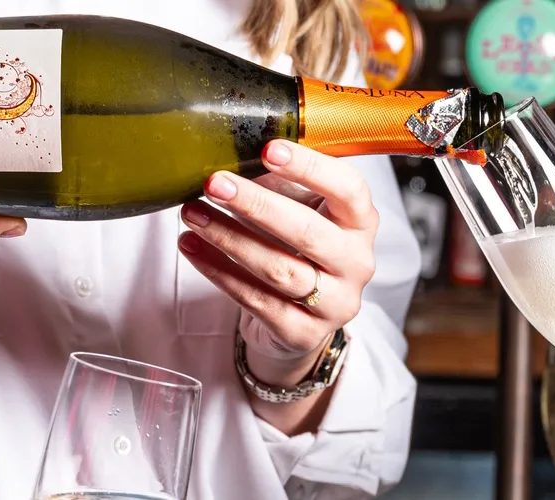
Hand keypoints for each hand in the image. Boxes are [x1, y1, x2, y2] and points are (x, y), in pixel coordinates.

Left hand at [177, 140, 377, 389]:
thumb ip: (282, 183)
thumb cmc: (300, 249)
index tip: (269, 150)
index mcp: (360, 222)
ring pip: (279, 269)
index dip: (311, 168)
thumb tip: (235, 153)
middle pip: (308, 233)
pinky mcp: (304, 333)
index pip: (348, 189)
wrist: (304, 318)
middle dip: (257, 205)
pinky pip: (256, 301)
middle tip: (215, 183)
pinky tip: (193, 247)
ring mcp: (335, 302)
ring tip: (193, 215)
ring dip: (230, 239)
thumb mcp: (303, 209)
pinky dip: (219, 272)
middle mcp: (356, 262)